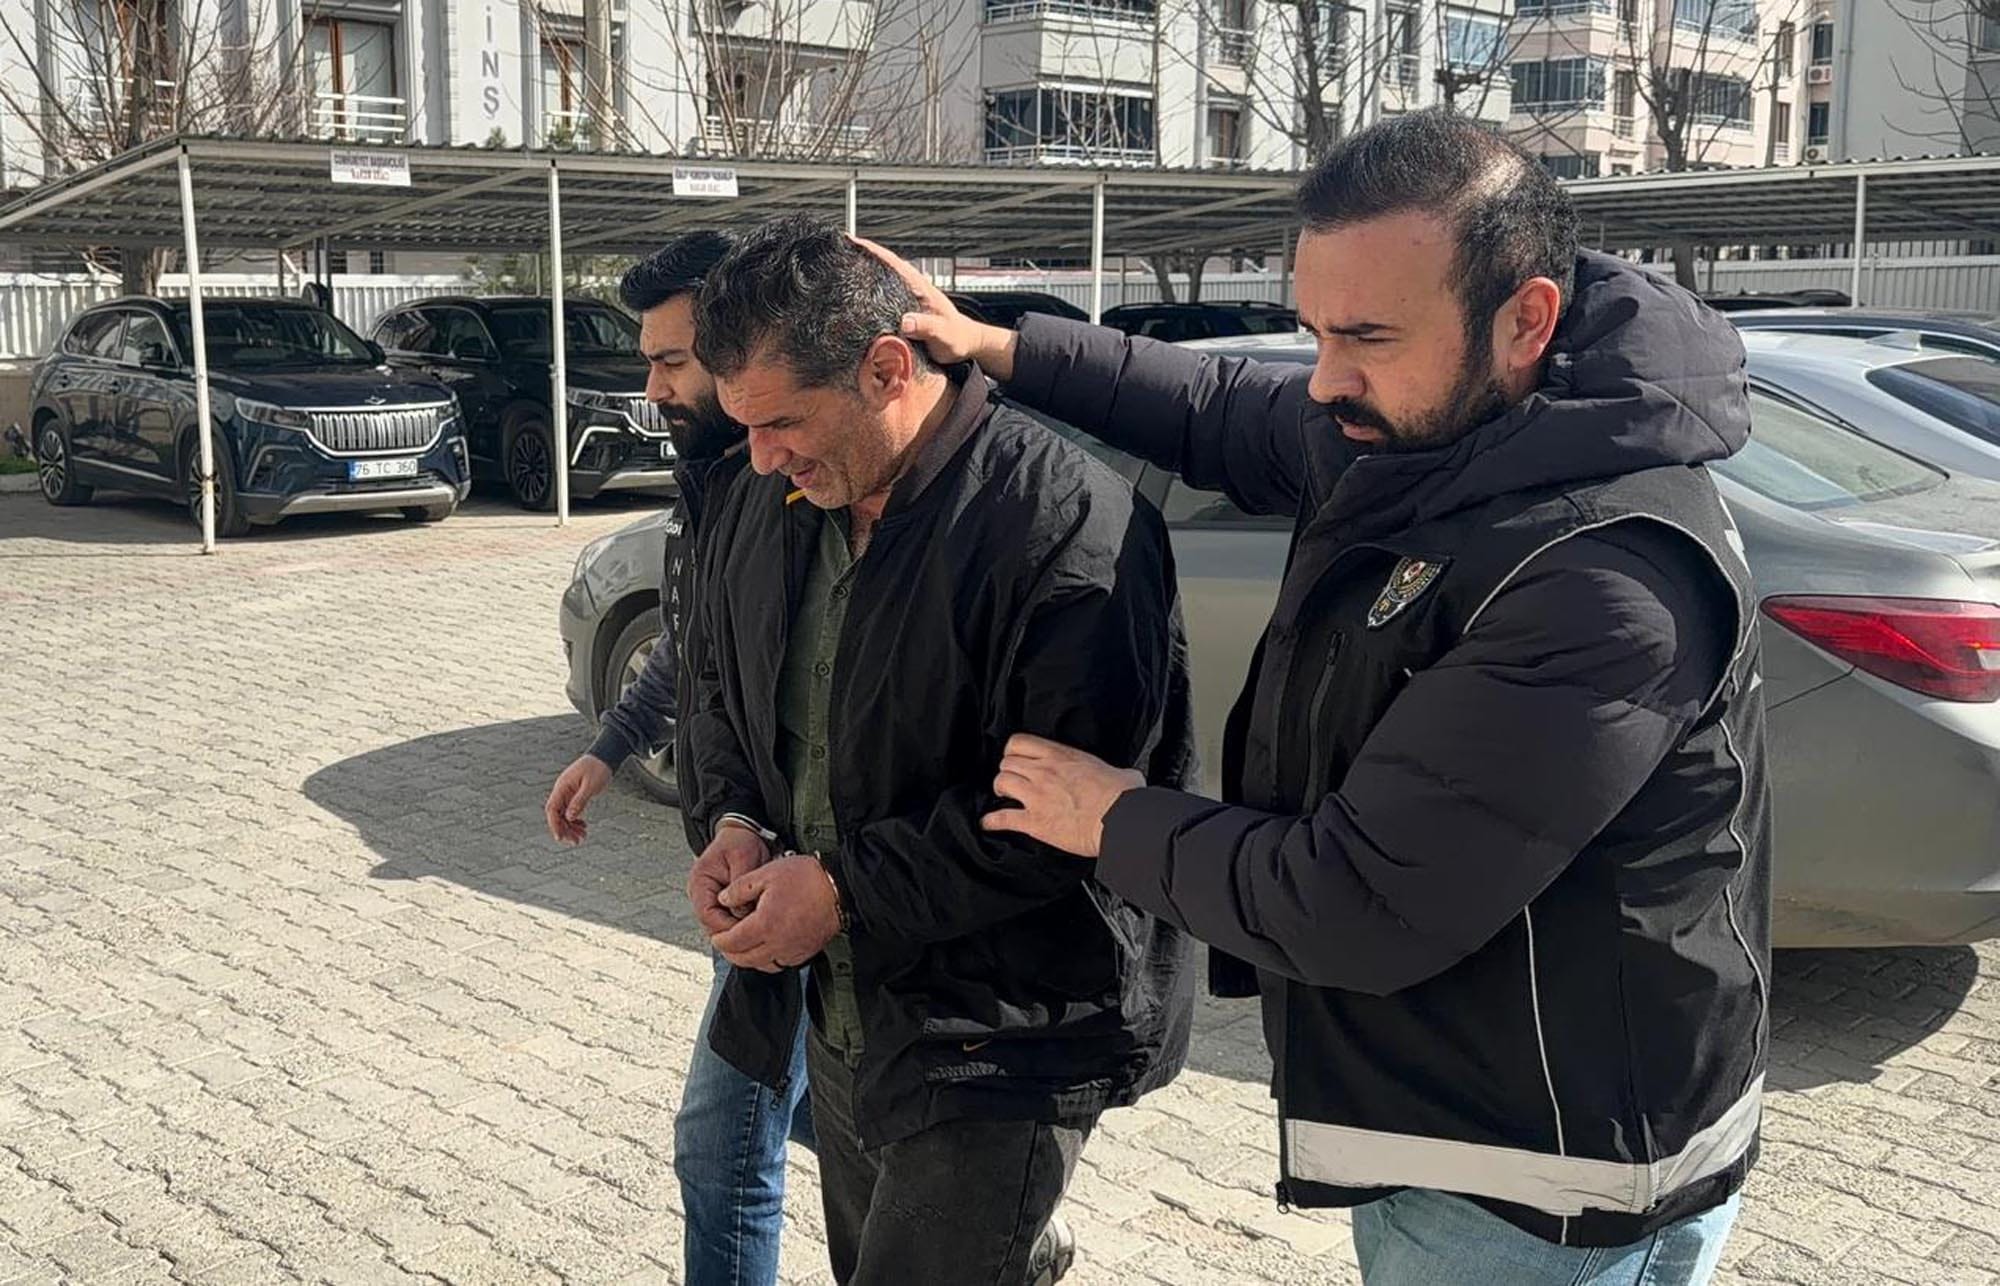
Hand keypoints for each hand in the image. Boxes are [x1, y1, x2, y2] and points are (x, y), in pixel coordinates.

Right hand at [545, 754, 613, 844]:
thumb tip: (570, 817)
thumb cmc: (598, 768)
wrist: (604, 757)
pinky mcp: (575, 795)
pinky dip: (576, 821)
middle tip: (576, 842)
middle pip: (557, 815)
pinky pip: (571, 811)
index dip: (554, 824)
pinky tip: (583, 827)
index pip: (552, 809)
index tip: (560, 837)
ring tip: (582, 837)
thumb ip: (579, 801)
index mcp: (562, 787)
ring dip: (571, 827)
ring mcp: (568, 793)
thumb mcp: (590, 786)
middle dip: (564, 830)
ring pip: (564, 815)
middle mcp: (562, 791)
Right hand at [687, 826, 771, 937]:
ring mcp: (711, 900)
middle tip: (756, 933)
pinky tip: (758, 922)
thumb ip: (740, 884)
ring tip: (759, 927)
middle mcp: (702, 895)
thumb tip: (741, 912)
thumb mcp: (743, 857)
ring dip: (739, 929)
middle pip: (712, 925)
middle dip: (733, 932)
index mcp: (700, 883)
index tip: (745, 930)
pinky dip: (743, 923)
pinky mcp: (723, 904)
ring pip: (721, 926)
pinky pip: (730, 920)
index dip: (725, 926)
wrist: (743, 834)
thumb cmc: (741, 842)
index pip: (706, 915)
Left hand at [711, 855, 842, 972]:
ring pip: (762, 965)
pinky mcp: (805, 952)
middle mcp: (778, 943)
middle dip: (730, 953)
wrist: (840, 887)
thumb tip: (723, 899)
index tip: (715, 935)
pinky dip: (768, 960)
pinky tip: (766, 947)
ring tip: (742, 947)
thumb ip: (740, 888)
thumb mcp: (767, 873)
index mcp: (764, 924)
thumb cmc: (807, 877)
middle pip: (744, 959)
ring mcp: (793, 950)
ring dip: (748, 959)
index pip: (733, 942)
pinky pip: (780, 963)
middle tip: (724, 944)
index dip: (720, 940)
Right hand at [850, 235, 1019, 379]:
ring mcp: (907, 295)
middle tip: (834, 249)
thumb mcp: (943, 334)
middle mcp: (911, 287)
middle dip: (859, 254)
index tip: (849, 239)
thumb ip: (926, 327)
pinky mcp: (904, 307)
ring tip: (837, 265)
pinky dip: (868, 287)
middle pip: (881, 264)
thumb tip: (904, 322)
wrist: (966, 343)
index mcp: (920, 286)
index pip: (892, 261)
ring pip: (880, 277)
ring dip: (861, 269)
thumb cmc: (957, 338)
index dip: (871, 249)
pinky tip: (854, 291)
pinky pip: (882, 293)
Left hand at [982, 733, 1144, 858]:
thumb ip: (1115, 771)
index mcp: (1062, 756)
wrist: (1120, 820)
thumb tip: (1128, 777)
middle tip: (1013, 781)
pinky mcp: (1035, 822)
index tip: (1016, 758)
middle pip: (1007, 763)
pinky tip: (988, 823)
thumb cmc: (1124, 797)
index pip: (1021, 742)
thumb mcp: (1121, 772)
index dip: (1014, 751)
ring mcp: (1037, 796)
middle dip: (1007, 771)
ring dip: (1001, 790)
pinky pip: (1002, 818)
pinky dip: (992, 821)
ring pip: (1001, 783)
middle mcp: (1044, 772)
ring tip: (1004, 797)